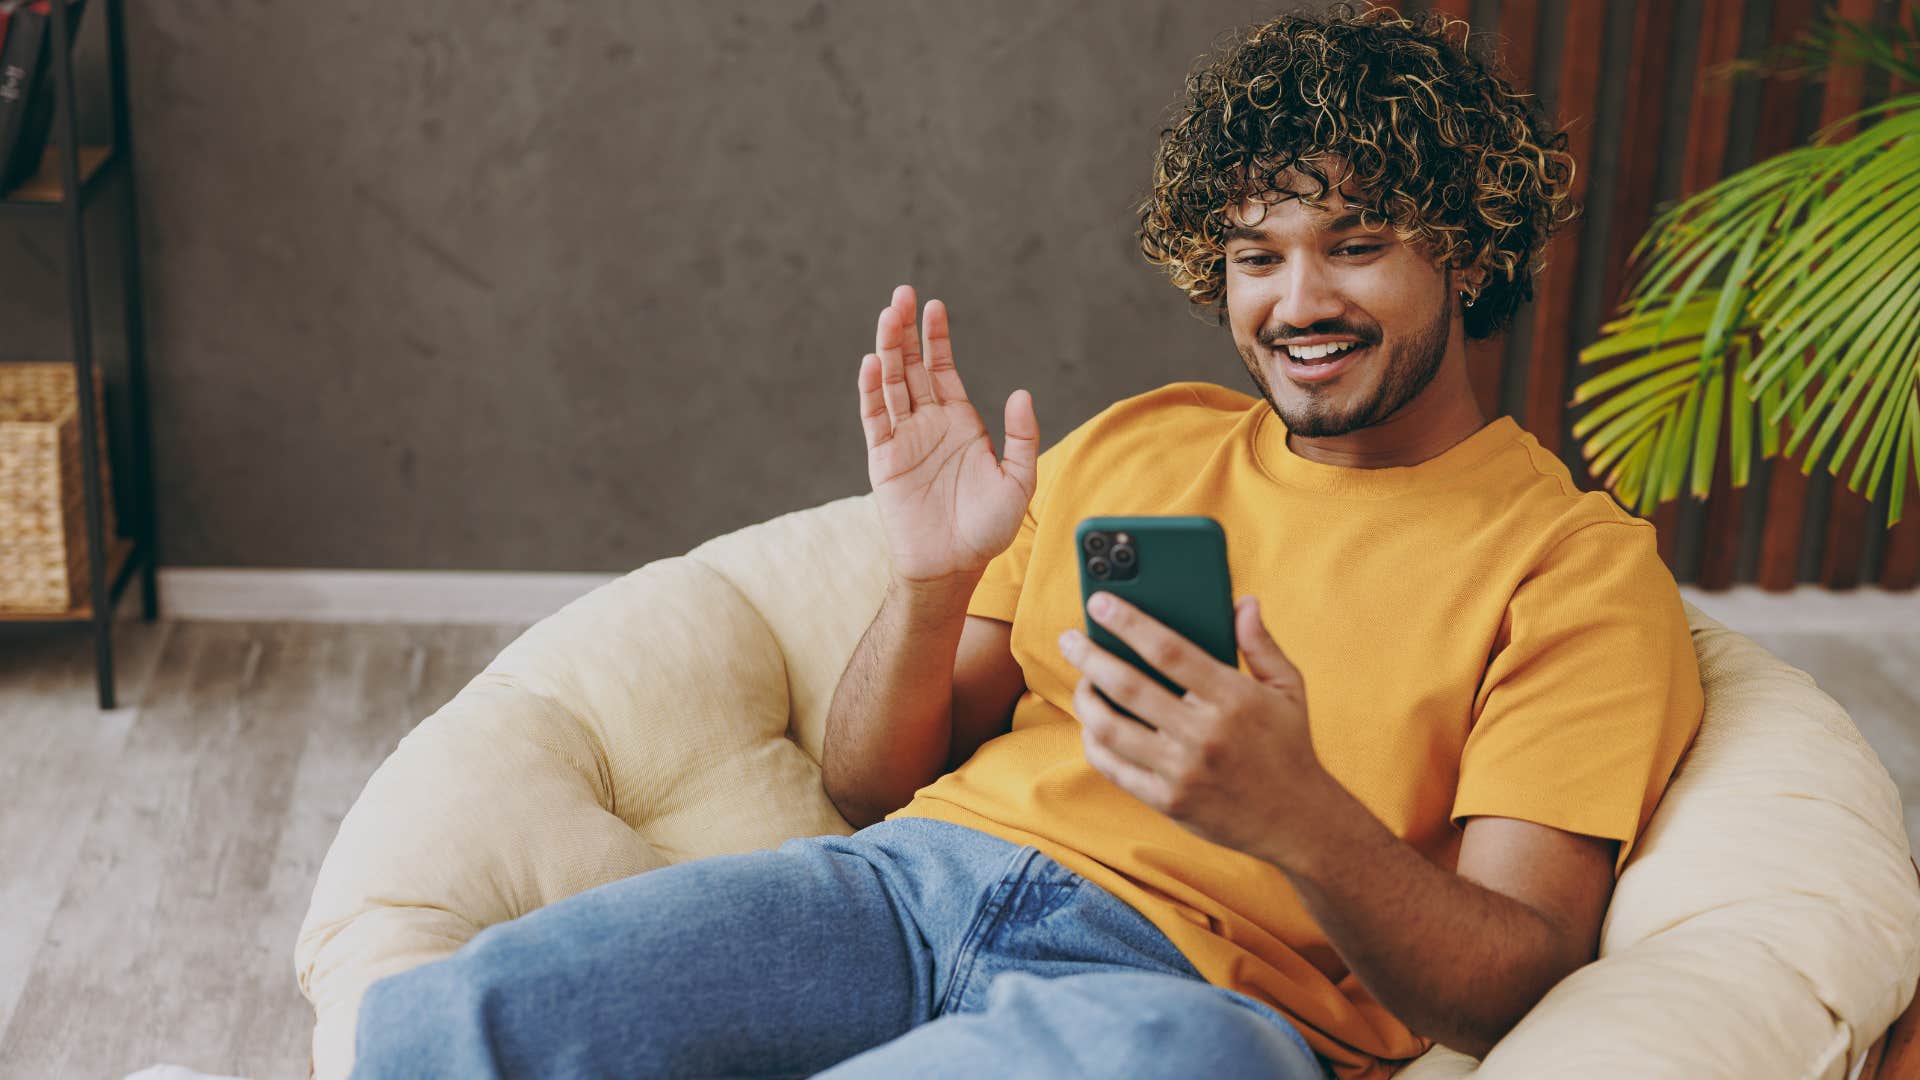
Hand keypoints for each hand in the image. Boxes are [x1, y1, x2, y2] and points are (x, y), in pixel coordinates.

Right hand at [858, 284, 1039, 588]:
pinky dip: (871, 391)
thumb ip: (1022, 438)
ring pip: (890, 384)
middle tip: (902, 294)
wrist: (952, 566)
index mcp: (959, 422)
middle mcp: (927, 423)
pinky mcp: (883, 459)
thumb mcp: (1018, 481)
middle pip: (911, 366)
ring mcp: (903, 439)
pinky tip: (871, 364)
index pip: (942, 368)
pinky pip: (875, 419)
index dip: (936, 337)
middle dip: (906, 330)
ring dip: (887, 349)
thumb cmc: (987, 529)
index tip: (934, 305)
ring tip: (887, 316)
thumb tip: (1020, 394)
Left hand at [1057, 592, 1330, 860]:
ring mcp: (1183, 771)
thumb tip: (1243, 602)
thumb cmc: (1288, 746)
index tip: (1100, 604)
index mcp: (1233, 698)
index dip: (1129, 624)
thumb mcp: (1288, 689)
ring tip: (1082, 681)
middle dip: (1090, 658)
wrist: (1298, 821)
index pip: (1169, 651)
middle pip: (1129, 687)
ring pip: (1111, 729)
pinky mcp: (1168, 801)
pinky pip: (1114, 769)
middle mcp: (1204, 734)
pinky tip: (1093, 725)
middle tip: (1069, 639)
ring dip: (1086, 701)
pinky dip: (1094, 743)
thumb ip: (1260, 645)